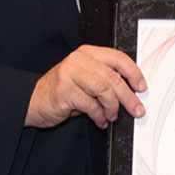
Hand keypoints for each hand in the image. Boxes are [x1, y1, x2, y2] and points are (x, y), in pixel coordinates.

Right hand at [25, 45, 146, 128]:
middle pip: (113, 77)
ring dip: (112, 107)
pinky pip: (91, 106)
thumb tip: (131, 92)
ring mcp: (70, 74)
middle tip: (137, 109)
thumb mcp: (84, 78)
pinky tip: (99, 121)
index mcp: (87, 53)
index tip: (142, 87)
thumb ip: (104, 79)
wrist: (33, 100)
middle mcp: (79, 60)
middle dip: (128, 96)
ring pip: (104, 90)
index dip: (133, 73)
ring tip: (111, 116)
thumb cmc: (62, 90)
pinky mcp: (65, 91)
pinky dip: (99, 116)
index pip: (117, 58)